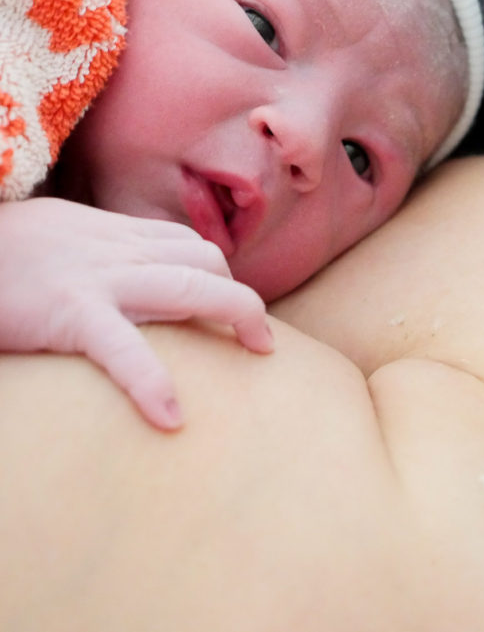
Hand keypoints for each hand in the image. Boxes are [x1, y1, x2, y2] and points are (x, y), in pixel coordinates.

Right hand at [0, 198, 273, 429]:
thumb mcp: (54, 237)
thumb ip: (92, 252)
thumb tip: (117, 277)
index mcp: (111, 233)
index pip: (186, 244)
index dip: (217, 273)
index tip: (229, 304)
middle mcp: (117, 248)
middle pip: (204, 261)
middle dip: (242, 297)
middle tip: (261, 339)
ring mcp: (99, 277)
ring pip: (191, 288)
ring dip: (237, 315)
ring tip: (258, 351)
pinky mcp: (71, 311)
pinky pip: (125, 347)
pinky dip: (151, 381)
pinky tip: (170, 417)